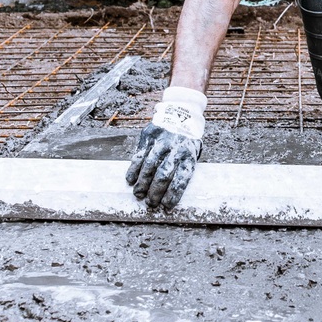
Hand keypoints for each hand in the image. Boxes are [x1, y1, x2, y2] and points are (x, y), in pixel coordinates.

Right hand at [127, 87, 205, 208]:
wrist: (181, 114)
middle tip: (150, 204)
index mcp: (188, 156)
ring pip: (149, 166)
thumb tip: (169, 198)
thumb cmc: (185, 144)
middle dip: (155, 192)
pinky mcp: (148, 136)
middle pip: (163, 175)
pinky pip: (138, 155)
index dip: (173, 195)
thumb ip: (181, 172)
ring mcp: (161, 142)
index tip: (166, 207)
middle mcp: (175, 149)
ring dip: (142, 183)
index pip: (181, 180)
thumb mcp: (191, 156)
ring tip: (138, 194)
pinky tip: (130, 180)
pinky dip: (133, 169)